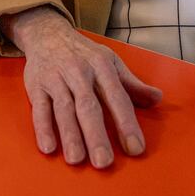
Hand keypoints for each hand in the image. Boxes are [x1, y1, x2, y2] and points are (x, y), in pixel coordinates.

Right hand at [1, 6, 162, 168]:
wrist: (48, 33)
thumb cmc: (84, 53)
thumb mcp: (110, 61)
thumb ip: (132, 84)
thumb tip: (158, 98)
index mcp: (102, 66)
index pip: (117, 97)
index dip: (126, 123)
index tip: (135, 148)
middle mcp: (79, 72)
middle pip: (88, 106)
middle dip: (96, 135)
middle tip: (104, 162)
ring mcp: (56, 79)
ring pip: (64, 109)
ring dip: (69, 135)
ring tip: (77, 159)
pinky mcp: (36, 86)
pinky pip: (39, 109)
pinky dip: (42, 128)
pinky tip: (48, 147)